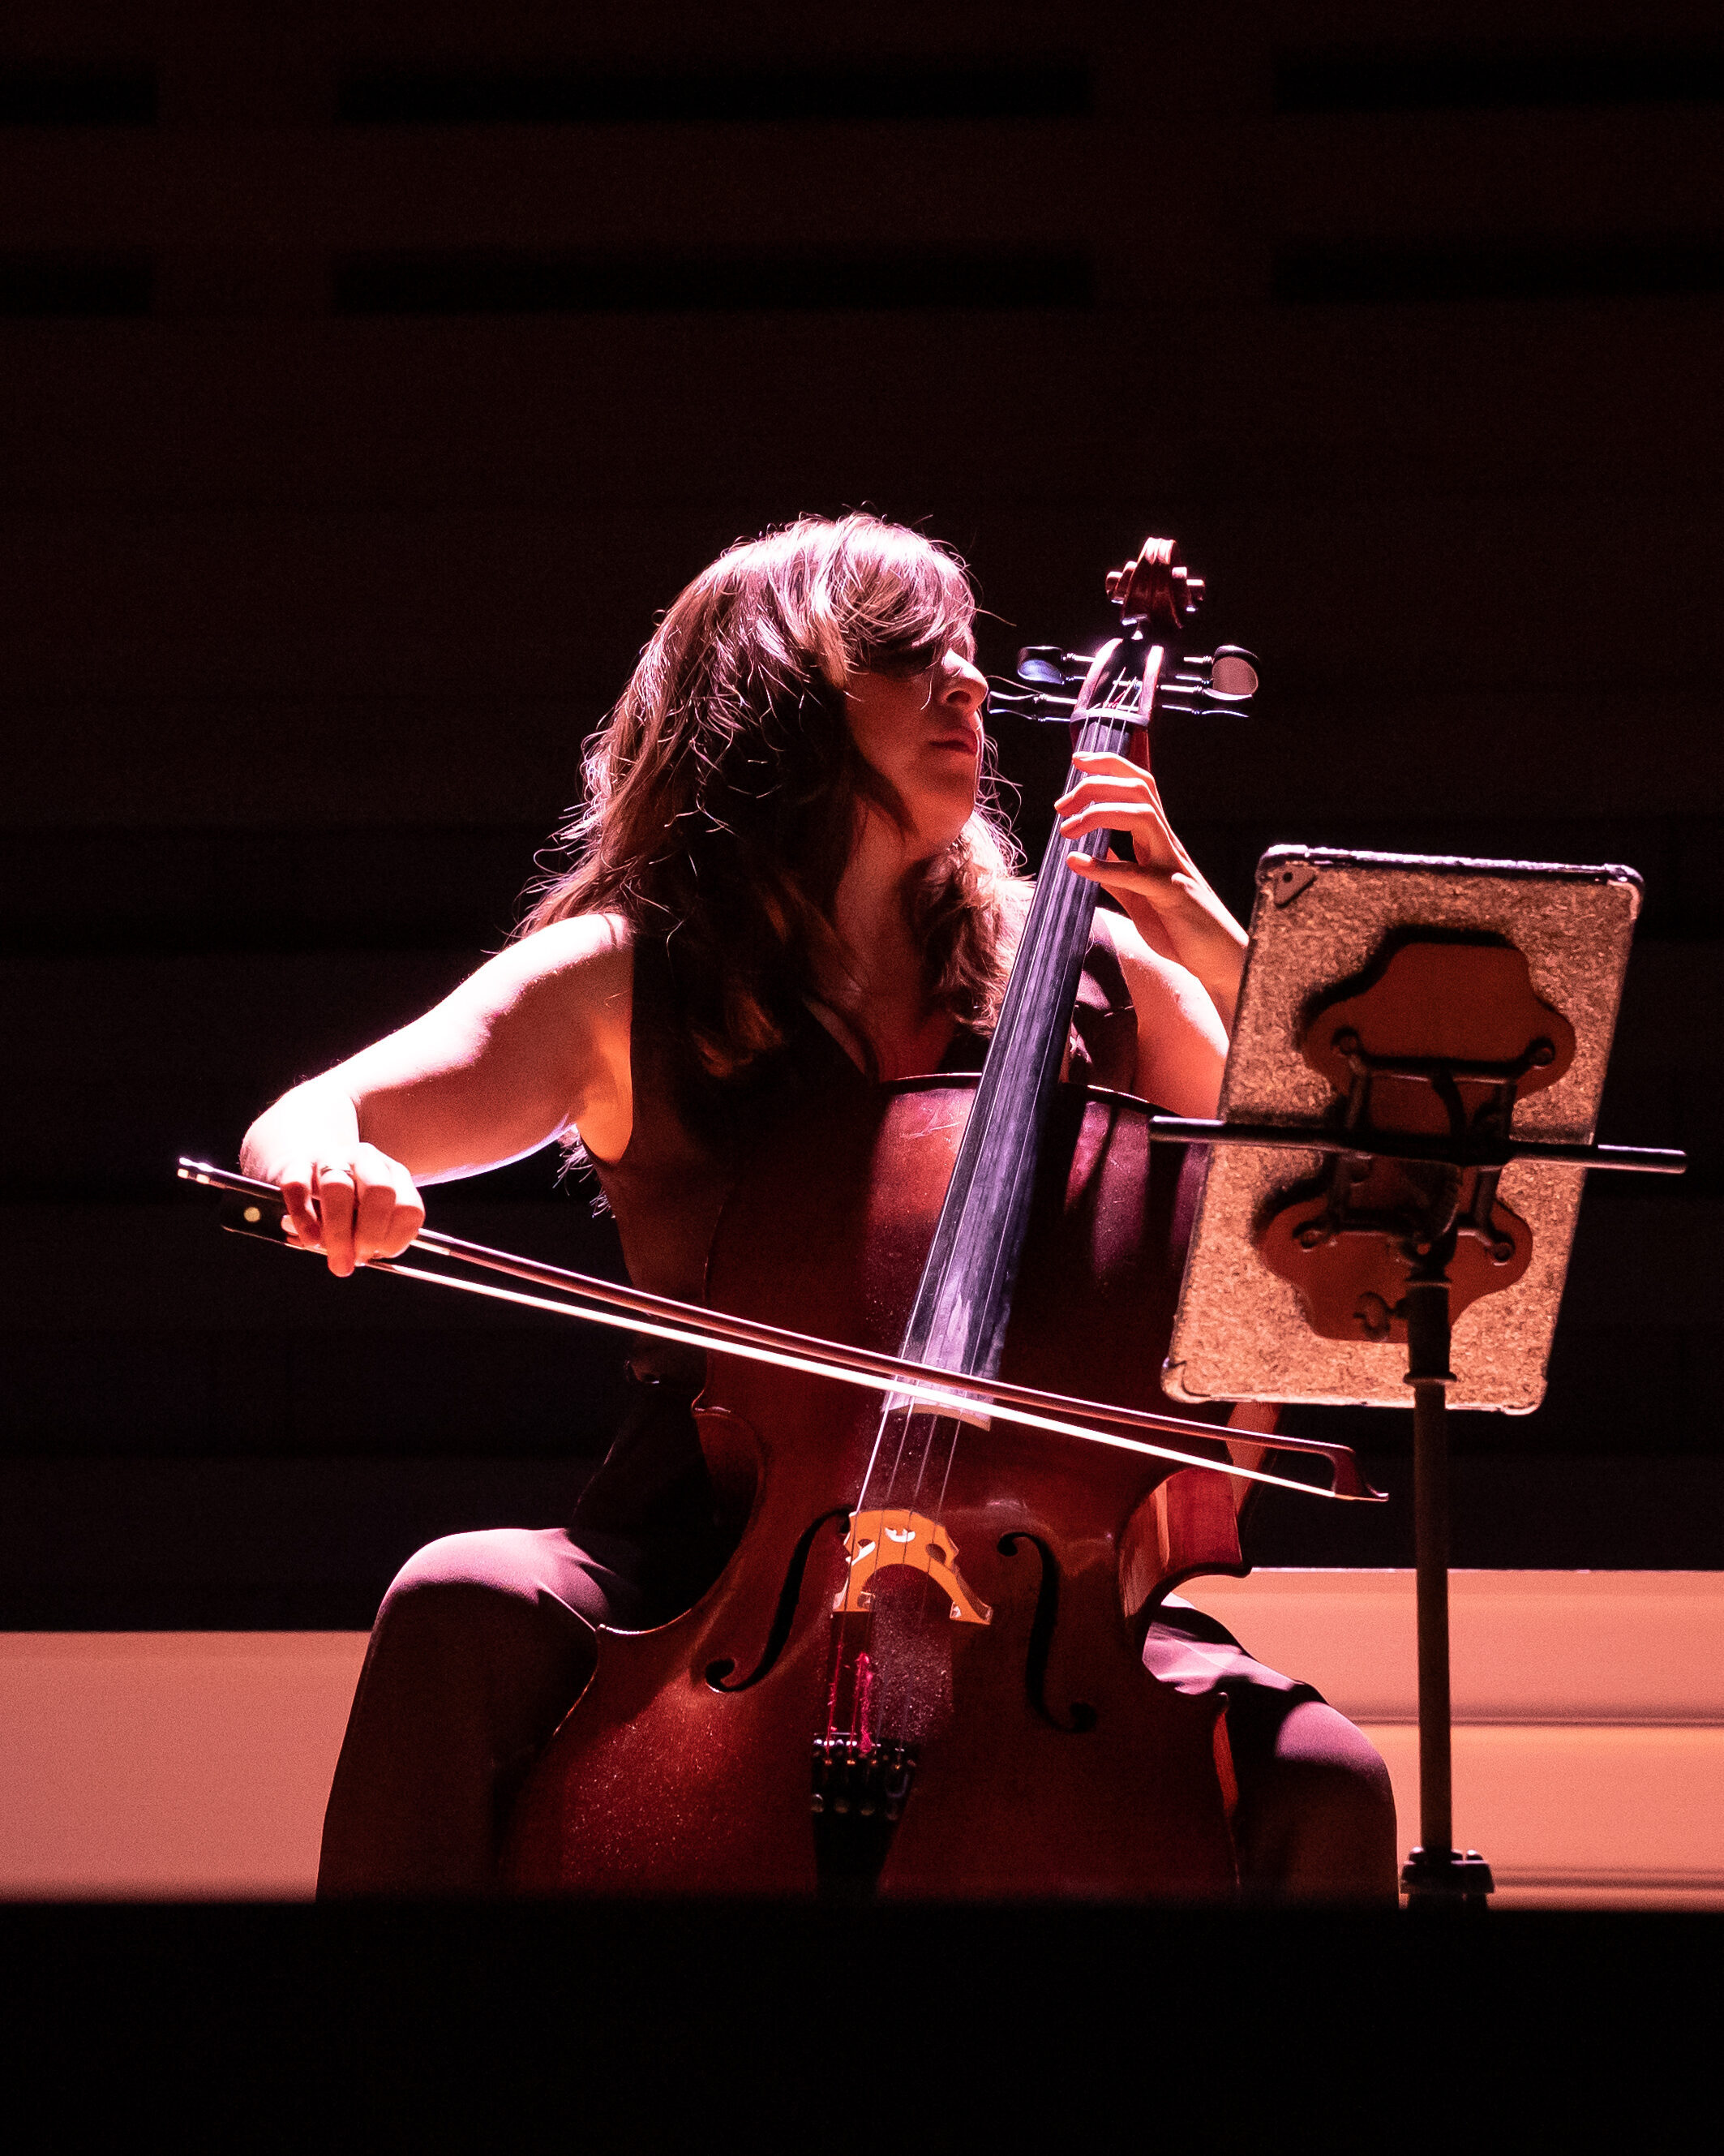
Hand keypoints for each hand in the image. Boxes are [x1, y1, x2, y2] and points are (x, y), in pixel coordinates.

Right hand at [276, 1145, 425, 1277]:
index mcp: (393, 1175)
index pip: (408, 1206)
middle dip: (369, 1234)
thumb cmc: (343, 1204)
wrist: (306, 1171)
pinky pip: (298, 1188)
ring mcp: (330, 1158)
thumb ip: (374, 1235)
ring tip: (334, 1256)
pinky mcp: (295, 1164)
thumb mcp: (368, 1217)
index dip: (396, 1237)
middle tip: (356, 1259)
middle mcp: (366, 1161)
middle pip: (378, 1191)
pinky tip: (310, 1239)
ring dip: (338, 1230)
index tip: (380, 1254)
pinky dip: (304, 1218)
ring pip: (338, 1187)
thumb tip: (358, 1257)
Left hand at [1057, 751, 1246, 1027]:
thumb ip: (1116, 873)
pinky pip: (1138, 874)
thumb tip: (1086, 854)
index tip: (1078, 759)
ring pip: (1142, 816)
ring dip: (1099, 815)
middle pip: (1139, 790)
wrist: (1217, 960)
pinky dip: (1104, 867)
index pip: (1138, 786)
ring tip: (1066, 831)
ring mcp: (1172, 867)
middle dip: (1097, 785)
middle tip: (1061, 806)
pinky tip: (1075, 865)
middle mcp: (1167, 845)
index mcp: (1158, 842)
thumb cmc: (1180, 928)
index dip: (1110, 765)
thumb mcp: (1139, 896)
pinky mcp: (1173, 895)